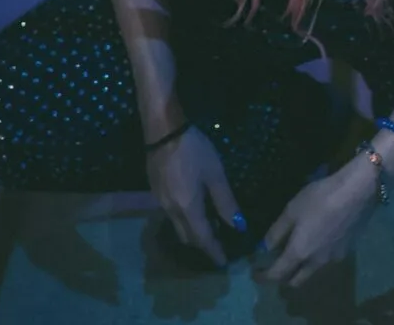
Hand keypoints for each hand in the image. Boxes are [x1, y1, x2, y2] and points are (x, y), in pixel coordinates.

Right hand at [146, 125, 243, 267]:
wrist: (163, 131)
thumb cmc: (194, 150)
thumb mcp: (215, 173)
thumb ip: (226, 201)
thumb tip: (238, 225)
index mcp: (188, 208)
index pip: (202, 238)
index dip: (213, 251)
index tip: (223, 262)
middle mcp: (171, 210)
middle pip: (187, 236)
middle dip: (202, 245)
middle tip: (218, 246)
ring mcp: (160, 201)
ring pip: (178, 226)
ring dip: (192, 232)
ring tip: (209, 228)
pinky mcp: (156, 191)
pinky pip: (171, 215)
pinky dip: (184, 219)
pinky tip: (194, 209)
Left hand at [256, 159, 378, 288]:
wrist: (356, 193)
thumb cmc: (320, 198)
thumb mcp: (292, 210)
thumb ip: (277, 232)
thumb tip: (264, 248)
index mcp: (299, 253)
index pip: (277, 275)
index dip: (263, 276)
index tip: (255, 273)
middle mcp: (316, 262)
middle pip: (295, 281)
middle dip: (283, 277)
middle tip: (276, 264)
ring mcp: (333, 259)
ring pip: (312, 272)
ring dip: (301, 268)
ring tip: (297, 250)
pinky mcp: (346, 251)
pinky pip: (326, 261)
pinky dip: (316, 257)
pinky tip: (318, 239)